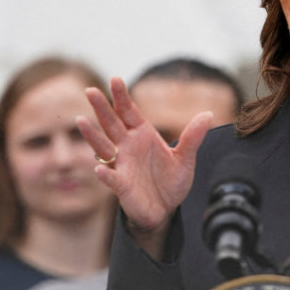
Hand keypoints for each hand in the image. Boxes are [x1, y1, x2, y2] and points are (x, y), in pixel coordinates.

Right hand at [77, 77, 212, 254]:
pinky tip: (99, 169)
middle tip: (90, 91)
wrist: (166, 210)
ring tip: (81, 121)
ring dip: (92, 135)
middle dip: (101, 108)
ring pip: (103, 147)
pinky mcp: (121, 185)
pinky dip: (105, 174)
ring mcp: (122, 165)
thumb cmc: (171, 182)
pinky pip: (111, 178)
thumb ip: (193, 137)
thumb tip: (208, 114)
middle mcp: (127, 146)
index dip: (121, 96)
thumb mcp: (185, 159)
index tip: (115, 79)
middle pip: (111, 123)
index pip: (129, 111)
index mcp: (142, 135)